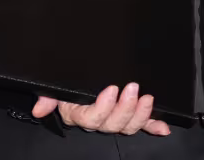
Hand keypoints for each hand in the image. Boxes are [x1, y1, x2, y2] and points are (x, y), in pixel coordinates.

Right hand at [31, 83, 170, 135]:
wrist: (81, 77)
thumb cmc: (68, 82)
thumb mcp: (57, 86)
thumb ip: (49, 96)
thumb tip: (40, 108)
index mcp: (79, 113)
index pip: (90, 117)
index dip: (103, 107)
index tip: (111, 89)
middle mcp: (98, 119)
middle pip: (112, 124)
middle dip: (125, 108)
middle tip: (132, 89)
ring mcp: (116, 118)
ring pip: (128, 126)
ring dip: (140, 115)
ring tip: (147, 99)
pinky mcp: (131, 115)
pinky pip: (143, 125)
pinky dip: (154, 125)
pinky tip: (164, 127)